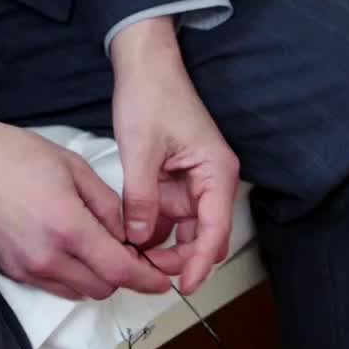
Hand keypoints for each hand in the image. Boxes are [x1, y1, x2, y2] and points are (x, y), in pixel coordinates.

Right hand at [0, 100, 177, 300]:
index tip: (163, 280)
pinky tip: (68, 247)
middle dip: (122, 274)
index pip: (121, 271)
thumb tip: (127, 232)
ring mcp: (27, 270)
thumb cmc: (14, 154)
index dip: (148, 280)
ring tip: (96, 245)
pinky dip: (70, 276)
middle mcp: (48, 259)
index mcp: (68, 229)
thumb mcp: (72, 166)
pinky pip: (54, 286)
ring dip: (95, 277)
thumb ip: (107, 203)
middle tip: (128, 249)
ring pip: (79, 292)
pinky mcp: (10, 271)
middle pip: (103, 288)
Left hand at [110, 17, 240, 296]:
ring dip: (163, 244)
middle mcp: (212, 179)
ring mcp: (194, 179)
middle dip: (179, 258)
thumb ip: (141, 196)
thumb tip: (138, 238)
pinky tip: (131, 235)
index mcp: (216, 171)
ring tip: (132, 256)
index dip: (201, 262)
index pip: (216, 230)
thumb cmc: (151, 93)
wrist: (144, 62)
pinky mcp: (177, 177)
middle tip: (145, 272)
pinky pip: (170, 211)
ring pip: (185, 227)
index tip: (184, 286)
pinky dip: (154, 225)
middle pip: (204, 234)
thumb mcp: (140, 148)